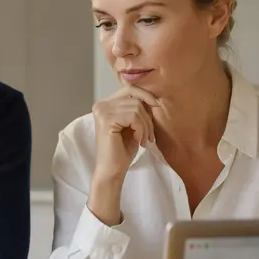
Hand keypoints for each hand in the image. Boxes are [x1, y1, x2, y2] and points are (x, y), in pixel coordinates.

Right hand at [88, 85, 157, 224]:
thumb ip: (137, 109)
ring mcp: (102, 111)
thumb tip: (154, 97)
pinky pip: (134, 116)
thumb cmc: (122, 150)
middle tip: (149, 135)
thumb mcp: (132, 124)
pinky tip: (139, 141)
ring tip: (144, 140)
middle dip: (147, 117)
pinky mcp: (106, 119)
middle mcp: (101, 105)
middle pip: (135, 97)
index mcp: (105, 104)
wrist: (112, 170)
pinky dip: (141, 129)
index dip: (146, 96)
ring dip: (146, 126)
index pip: (130, 88)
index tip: (156, 107)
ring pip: (137, 107)